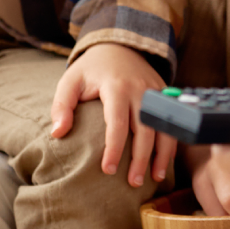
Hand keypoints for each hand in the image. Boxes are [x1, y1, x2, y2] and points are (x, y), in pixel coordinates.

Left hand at [50, 41, 173, 186]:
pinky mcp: (164, 94)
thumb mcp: (71, 80)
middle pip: (144, 128)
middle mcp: (140, 89)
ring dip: (161, 154)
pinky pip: (170, 121)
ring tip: (155, 177)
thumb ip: (62, 105)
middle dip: (140, 158)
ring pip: (163, 126)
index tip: (107, 170)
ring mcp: (155, 91)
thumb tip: (58, 134)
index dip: (114, 148)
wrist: (119, 45)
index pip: (117, 122)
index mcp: (116, 86)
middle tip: (133, 183)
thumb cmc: (92, 69)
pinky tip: (165, 161)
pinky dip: (171, 142)